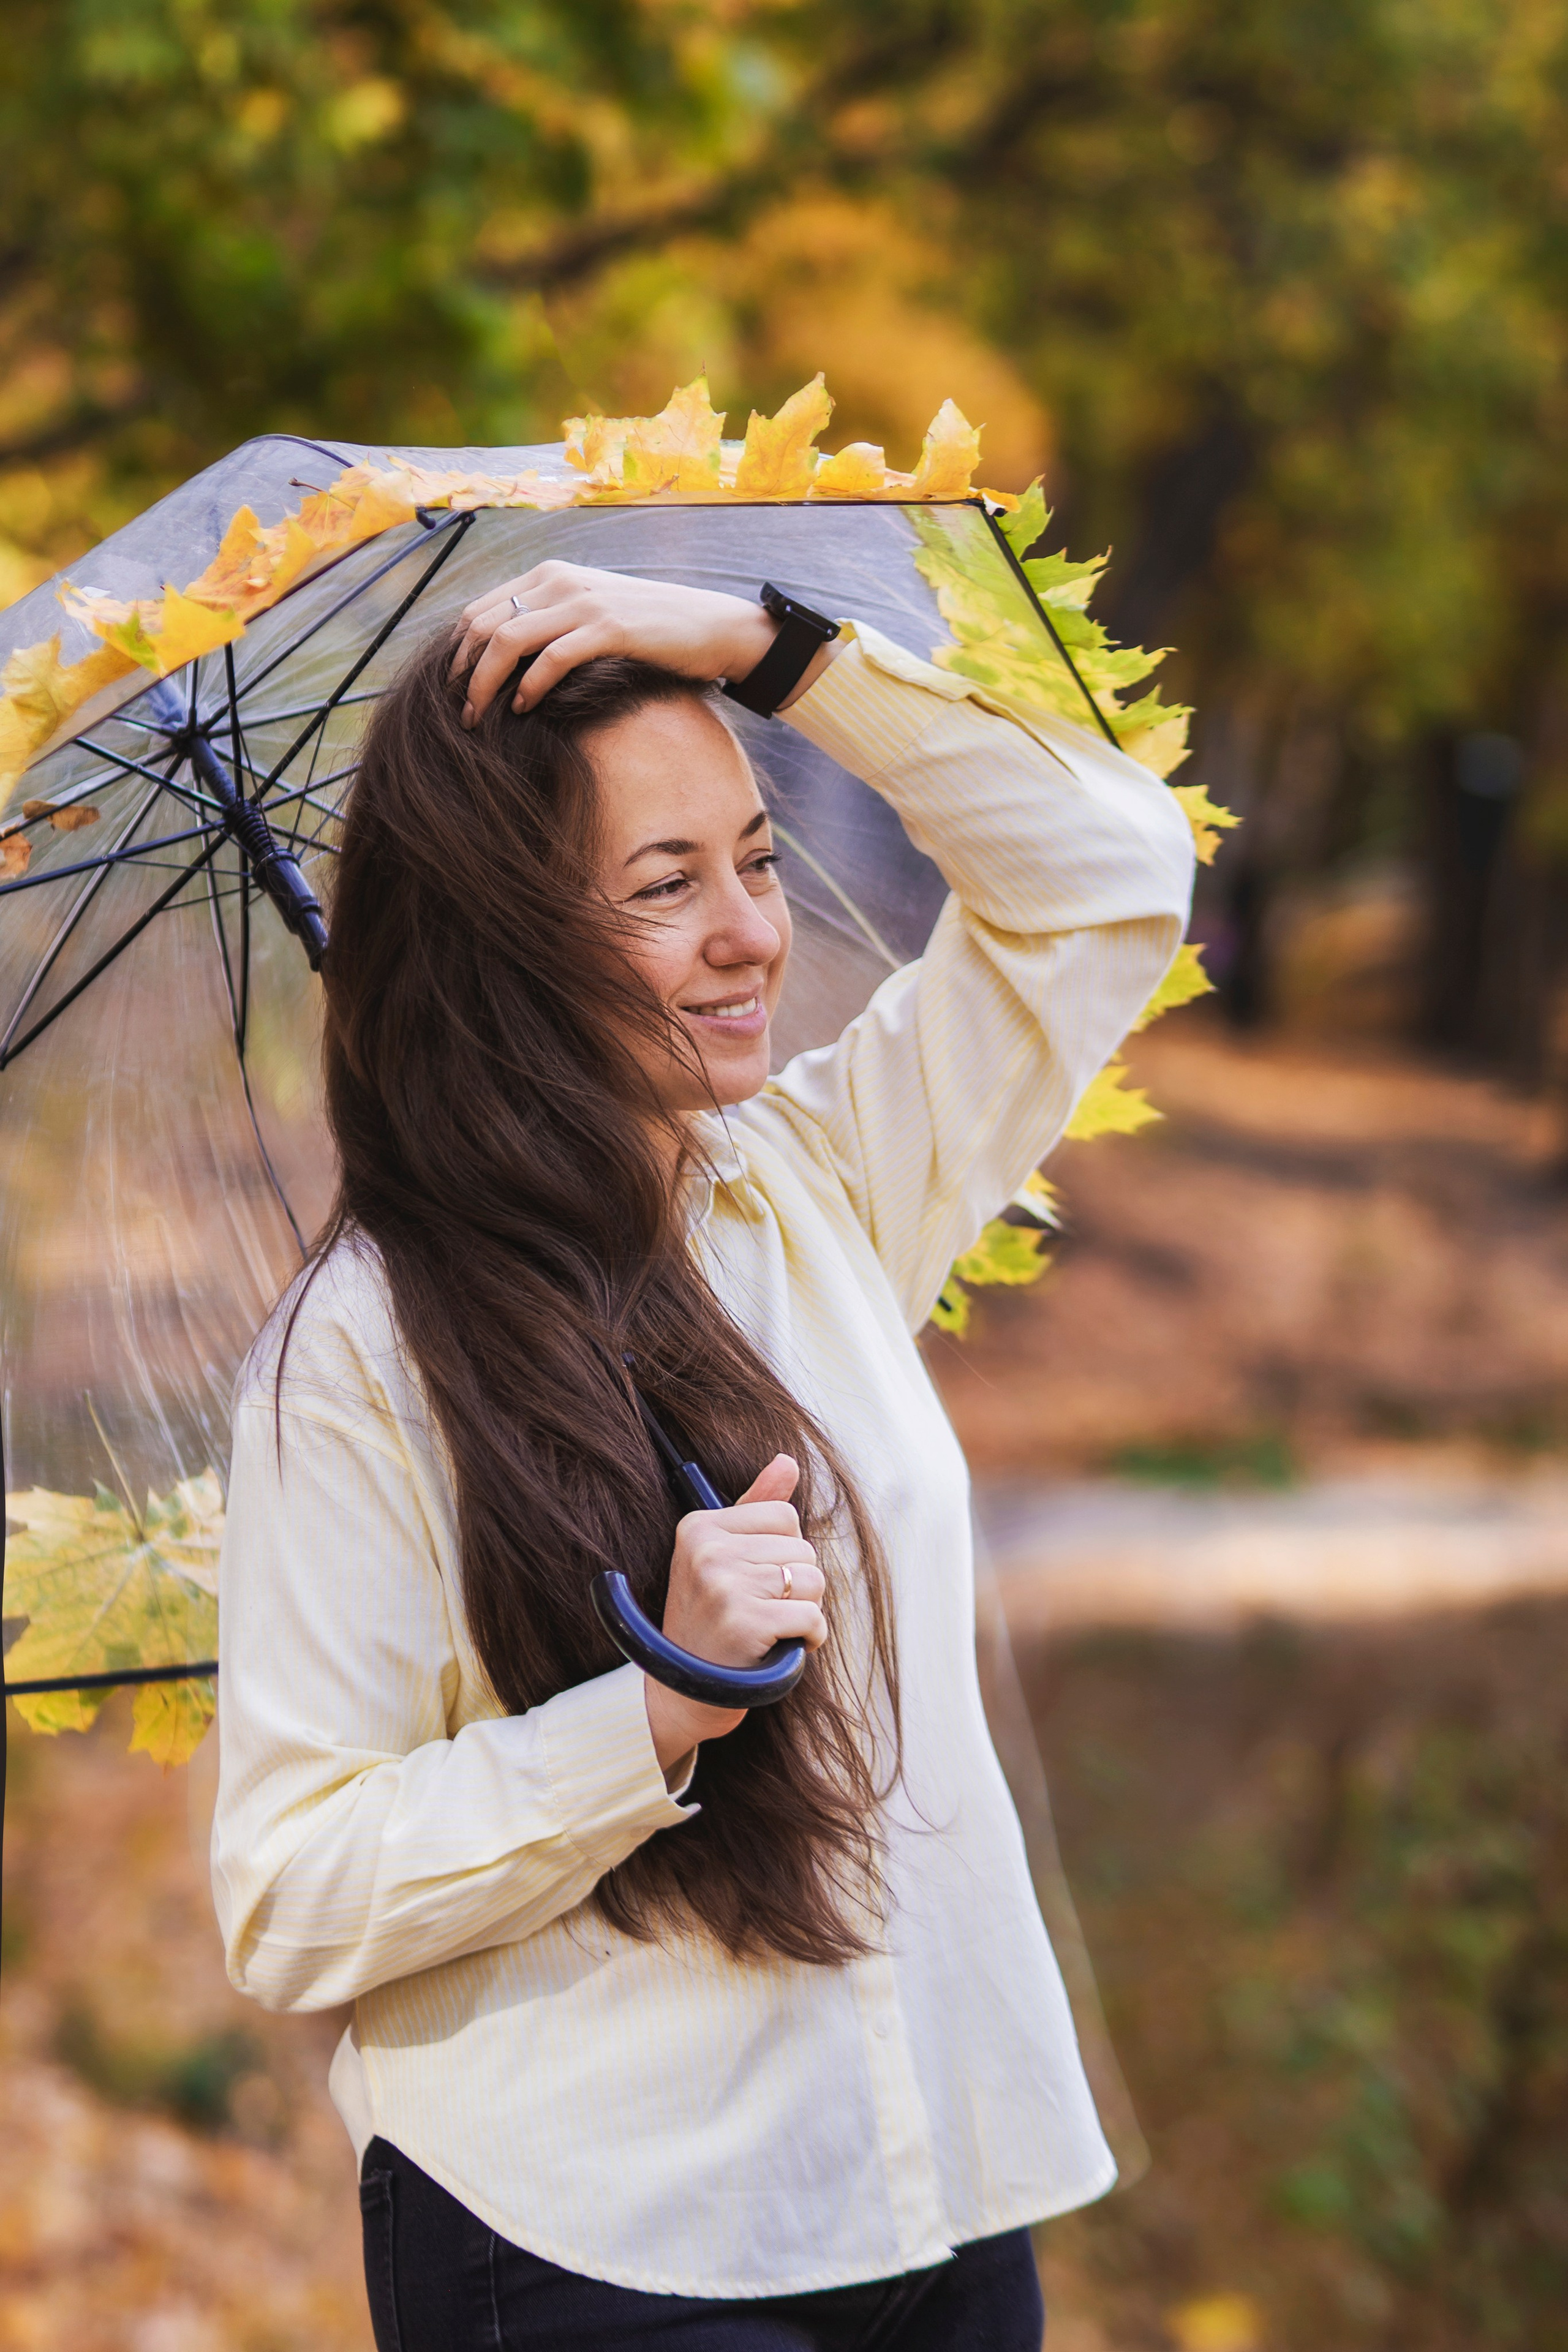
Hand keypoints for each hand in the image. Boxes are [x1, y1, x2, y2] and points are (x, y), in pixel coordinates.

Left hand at [450, 562, 779, 722]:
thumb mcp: (592, 616)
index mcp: (550, 576)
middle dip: (462, 672)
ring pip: (508, 638)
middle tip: (460, 713)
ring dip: (485, 683)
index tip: (453, 690)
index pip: (479, 609)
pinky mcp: (608, 628)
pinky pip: (552, 657)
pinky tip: (524, 708)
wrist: (713, 627)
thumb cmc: (651, 631)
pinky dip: (530, 685)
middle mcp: (560, 580)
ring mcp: (584, 602)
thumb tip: (506, 662)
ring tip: (480, 717)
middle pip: (483, 624)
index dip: (457, 652)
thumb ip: (552, 624)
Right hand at [642, 1453, 827, 1772]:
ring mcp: (723, 1585)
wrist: (684, 1693)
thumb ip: (755, 1507)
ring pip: (813, 1580)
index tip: (755, 1580)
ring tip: (768, 1629)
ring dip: (805, 1612)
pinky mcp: (744, 1622)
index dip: (784, 1553)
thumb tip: (788, 1461)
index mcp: (699, 1526)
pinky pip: (813, 1617)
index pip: (785, 1516)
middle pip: (803, 1549)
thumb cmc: (711, 1621)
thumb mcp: (721, 1557)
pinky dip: (811, 1638)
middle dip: (796, 1585)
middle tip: (759, 1612)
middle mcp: (707, 1550)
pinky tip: (782, 1649)